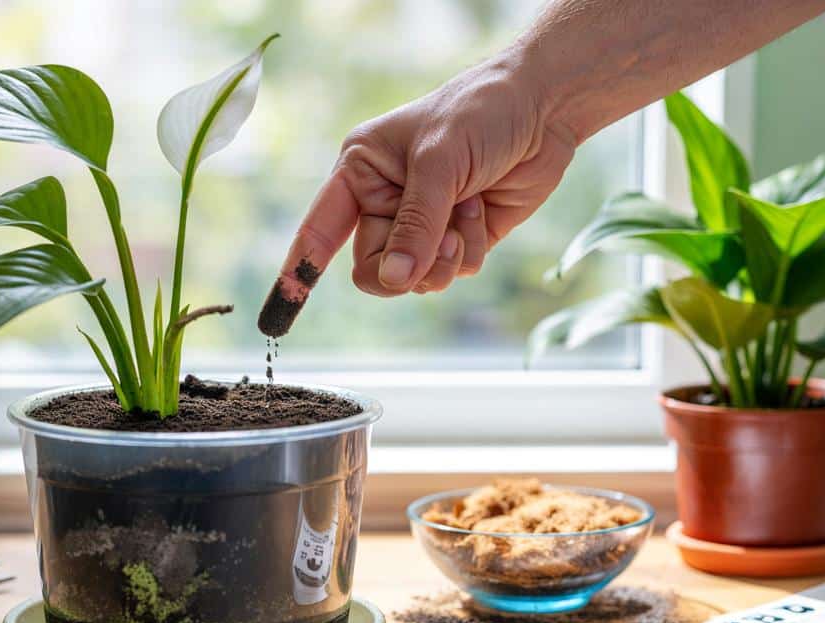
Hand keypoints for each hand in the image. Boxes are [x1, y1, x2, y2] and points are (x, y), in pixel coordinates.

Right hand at [275, 47, 576, 298]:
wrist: (545, 106)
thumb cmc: (481, 113)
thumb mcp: (439, 164)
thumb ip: (414, 227)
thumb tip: (394, 280)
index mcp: (361, 172)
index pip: (319, 230)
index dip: (299, 272)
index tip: (278, 315)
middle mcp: (385, 200)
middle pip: (373, 268)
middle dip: (406, 266)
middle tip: (437, 245)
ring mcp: (423, 221)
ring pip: (414, 278)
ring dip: (443, 261)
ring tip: (465, 220)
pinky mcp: (459, 235)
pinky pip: (451, 272)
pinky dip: (469, 253)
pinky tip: (483, 214)